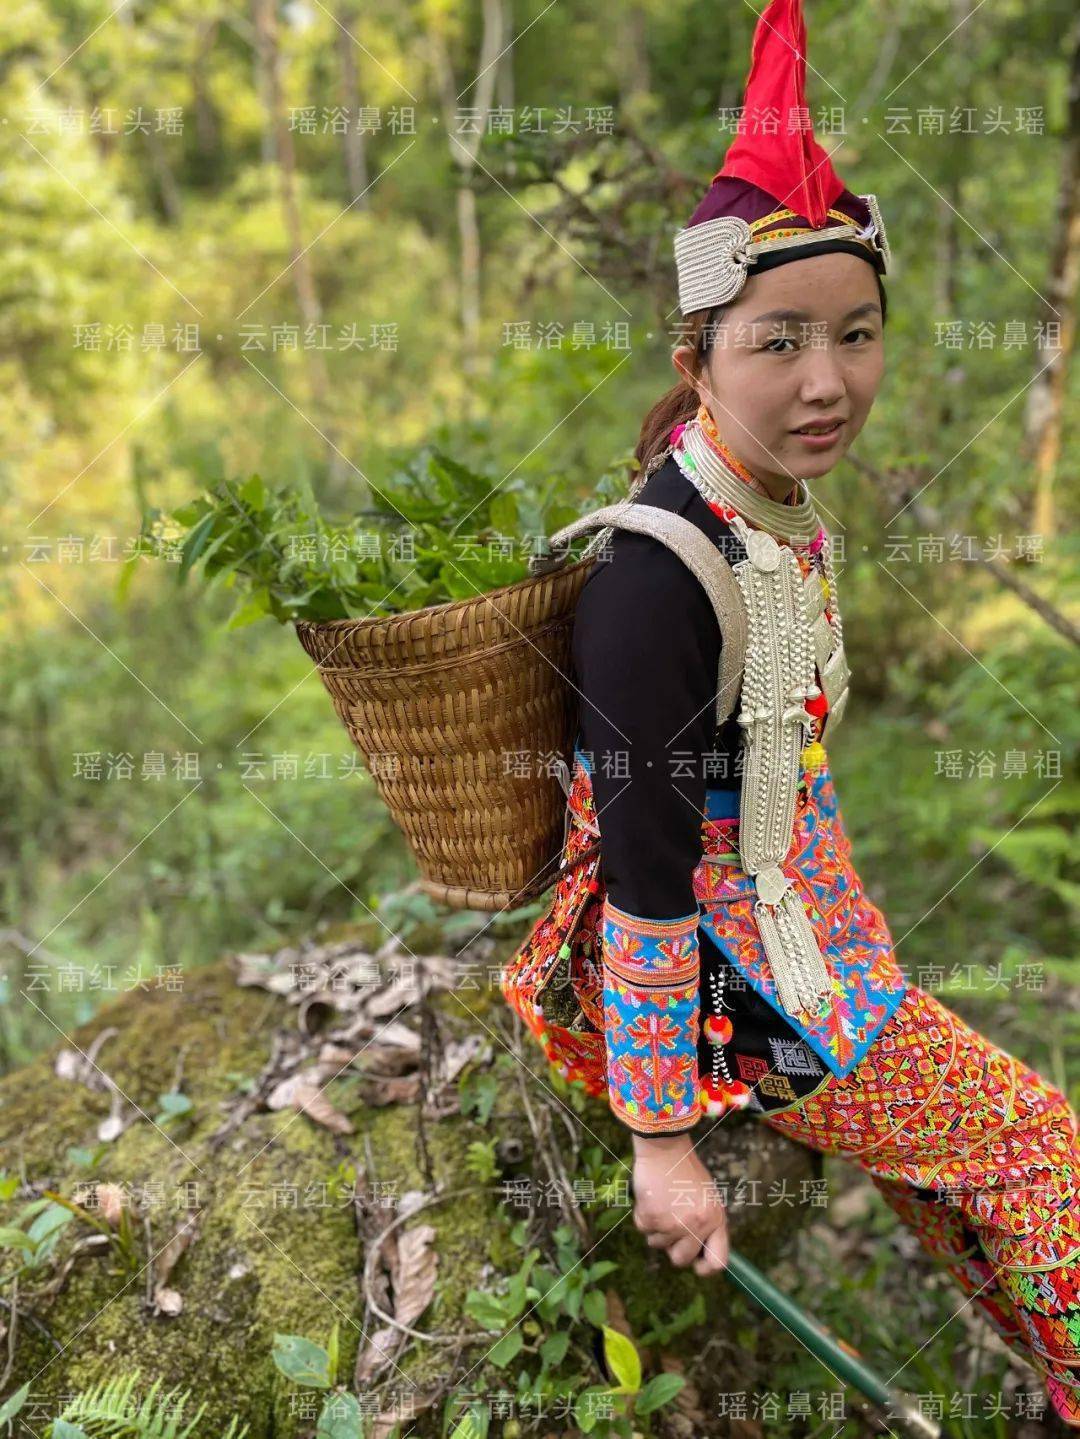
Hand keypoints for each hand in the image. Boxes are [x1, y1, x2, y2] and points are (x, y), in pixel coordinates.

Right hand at [630, 1132, 728, 1275]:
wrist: (665, 1148)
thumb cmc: (686, 1171)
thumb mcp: (708, 1198)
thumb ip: (707, 1224)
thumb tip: (699, 1252)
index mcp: (716, 1219)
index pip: (718, 1261)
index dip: (705, 1268)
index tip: (696, 1264)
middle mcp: (697, 1225)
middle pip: (681, 1260)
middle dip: (673, 1248)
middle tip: (671, 1226)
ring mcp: (674, 1223)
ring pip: (658, 1245)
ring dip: (657, 1229)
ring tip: (662, 1204)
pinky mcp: (652, 1218)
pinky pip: (644, 1230)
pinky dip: (644, 1218)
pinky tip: (651, 1199)